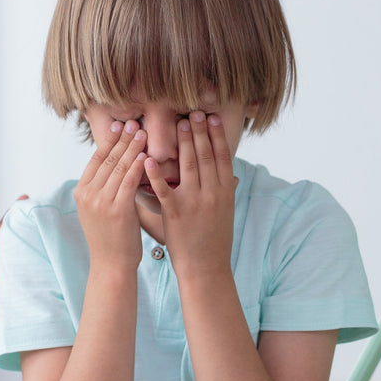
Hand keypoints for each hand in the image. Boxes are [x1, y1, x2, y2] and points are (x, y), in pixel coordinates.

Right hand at [74, 119, 147, 269]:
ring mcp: (100, 202)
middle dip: (122, 139)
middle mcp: (87, 194)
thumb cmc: (111, 238)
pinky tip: (145, 155)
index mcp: (81, 191)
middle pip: (107, 159)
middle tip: (134, 123)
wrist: (111, 265)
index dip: (108, 140)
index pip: (96, 159)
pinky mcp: (116, 210)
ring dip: (132, 147)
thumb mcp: (99, 209)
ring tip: (143, 132)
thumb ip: (105, 188)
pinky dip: (137, 166)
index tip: (120, 125)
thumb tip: (120, 165)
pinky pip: (128, 182)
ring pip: (118, 167)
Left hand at [145, 112, 235, 274]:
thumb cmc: (215, 241)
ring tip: (178, 124)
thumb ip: (225, 193)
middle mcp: (212, 194)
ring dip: (182, 143)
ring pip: (188, 166)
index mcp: (225, 192)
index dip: (216, 136)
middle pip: (205, 156)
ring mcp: (194, 202)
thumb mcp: (226, 214)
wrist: (207, 268)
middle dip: (198, 132)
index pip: (222, 157)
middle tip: (192, 112)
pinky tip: (148, 158)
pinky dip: (155, 174)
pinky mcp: (175, 213)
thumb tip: (232, 177)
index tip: (211, 118)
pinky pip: (164, 189)